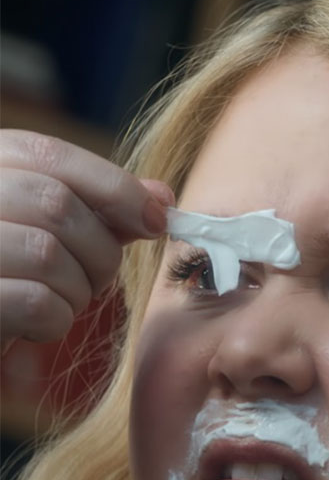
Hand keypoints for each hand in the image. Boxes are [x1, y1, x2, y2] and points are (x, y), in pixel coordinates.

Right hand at [0, 130, 174, 353]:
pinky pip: (36, 303)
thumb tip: (163, 196)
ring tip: (63, 301)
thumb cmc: (16, 281)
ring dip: (78, 288)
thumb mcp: (58, 236)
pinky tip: (39, 326)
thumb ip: (104, 211)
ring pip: (47, 254)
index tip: (157, 221)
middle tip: (98, 279)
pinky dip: (56, 321)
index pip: (48, 153)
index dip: (115, 186)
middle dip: (100, 250)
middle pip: (54, 204)